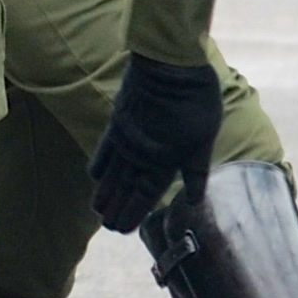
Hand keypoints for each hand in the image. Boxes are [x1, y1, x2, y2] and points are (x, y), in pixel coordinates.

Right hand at [85, 54, 225, 234]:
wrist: (169, 67)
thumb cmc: (195, 102)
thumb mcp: (204, 140)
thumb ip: (196, 172)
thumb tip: (192, 200)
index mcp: (163, 163)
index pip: (143, 197)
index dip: (133, 214)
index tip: (121, 229)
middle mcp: (139, 156)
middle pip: (124, 188)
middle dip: (116, 208)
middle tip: (107, 225)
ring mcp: (125, 139)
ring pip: (112, 173)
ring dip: (105, 191)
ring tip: (97, 208)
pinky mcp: (118, 121)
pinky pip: (105, 149)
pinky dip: (99, 163)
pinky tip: (94, 175)